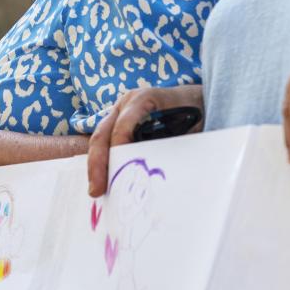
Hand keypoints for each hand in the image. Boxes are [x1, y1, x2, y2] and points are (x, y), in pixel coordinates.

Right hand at [87, 84, 203, 196]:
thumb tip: (157, 171)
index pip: (124, 124)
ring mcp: (119, 114)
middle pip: (103, 133)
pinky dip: (102, 163)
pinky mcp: (118, 126)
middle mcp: (126, 104)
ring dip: (96, 166)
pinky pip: (104, 144)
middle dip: (98, 163)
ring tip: (96, 190)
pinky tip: (102, 182)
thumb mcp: (189, 124)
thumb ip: (172, 143)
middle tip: (96, 189)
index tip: (117, 170)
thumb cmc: (193, 111)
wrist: (193, 100)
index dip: (118, 146)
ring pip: (99, 139)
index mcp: (143, 99)